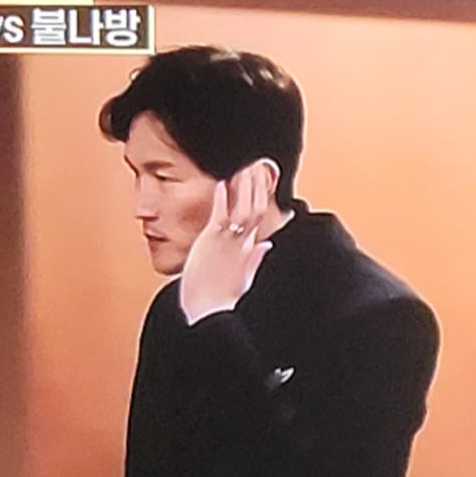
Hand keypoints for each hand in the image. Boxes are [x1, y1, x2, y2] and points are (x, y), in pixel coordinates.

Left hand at [179, 170, 274, 324]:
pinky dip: (222, 198)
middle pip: (256, 207)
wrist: (208, 313)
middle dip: (257, 185)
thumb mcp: (243, 277)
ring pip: (242, 207)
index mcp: (249, 250)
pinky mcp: (211, 241)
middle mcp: (242, 244)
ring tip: (245, 166)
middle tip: (258, 163)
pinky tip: (221, 182)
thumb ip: (255, 257)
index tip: (266, 180)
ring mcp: (227, 241)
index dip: (264, 197)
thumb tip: (267, 244)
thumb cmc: (221, 300)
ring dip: (244, 186)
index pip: (261, 218)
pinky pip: (220, 214)